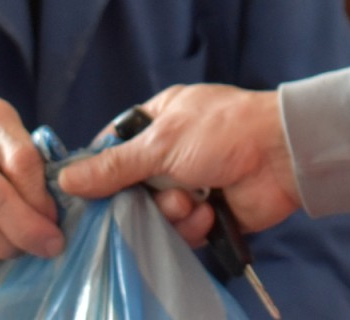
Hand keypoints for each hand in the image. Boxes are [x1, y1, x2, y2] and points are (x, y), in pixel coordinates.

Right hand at [56, 84, 300, 244]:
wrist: (282, 156)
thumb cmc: (224, 131)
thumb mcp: (162, 142)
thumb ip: (115, 165)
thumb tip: (67, 179)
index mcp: (160, 119)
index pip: (115, 148)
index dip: (101, 172)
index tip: (88, 192)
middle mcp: (172, 152)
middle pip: (133, 189)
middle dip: (142, 200)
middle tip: (153, 198)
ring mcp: (191, 182)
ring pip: (157, 214)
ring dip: (172, 213)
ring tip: (191, 202)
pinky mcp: (209, 212)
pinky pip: (183, 231)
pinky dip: (194, 226)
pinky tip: (209, 214)